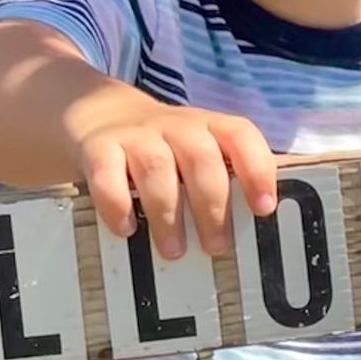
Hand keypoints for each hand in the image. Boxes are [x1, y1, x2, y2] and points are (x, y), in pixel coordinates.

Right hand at [67, 86, 277, 258]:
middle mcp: (174, 126)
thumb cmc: (161, 147)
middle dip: (213, 206)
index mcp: (207, 127)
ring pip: (157, 167)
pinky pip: (106, 174)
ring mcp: (135, 135)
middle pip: (200, 157)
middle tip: (216, 246)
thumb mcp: (194, 151)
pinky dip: (117, 205)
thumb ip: (222, 179)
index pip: (240, 135)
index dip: (257, 169)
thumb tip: (255, 229)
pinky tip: (126, 229)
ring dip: (168, 214)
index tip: (263, 208)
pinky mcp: (97, 147)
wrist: (97, 109)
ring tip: (173, 250)